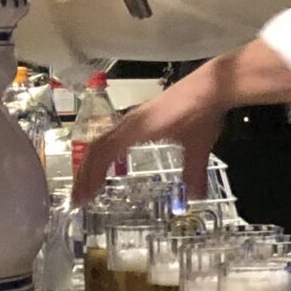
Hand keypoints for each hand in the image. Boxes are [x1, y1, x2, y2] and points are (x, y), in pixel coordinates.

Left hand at [73, 41, 290, 203]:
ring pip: (97, 150)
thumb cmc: (204, 113)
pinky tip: (92, 182)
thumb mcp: (197, 149)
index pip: (106, 150)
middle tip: (78, 200)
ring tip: (80, 196)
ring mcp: (130, 124)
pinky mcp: (136, 126)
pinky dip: (96, 167)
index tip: (88, 193)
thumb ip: (193, 172)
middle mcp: (129, 124)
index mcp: (138, 128)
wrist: (212, 90)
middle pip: (95, 151)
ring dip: (86, 174)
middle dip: (84, 176)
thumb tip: (195, 196)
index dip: (94, 171)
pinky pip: (107, 149)